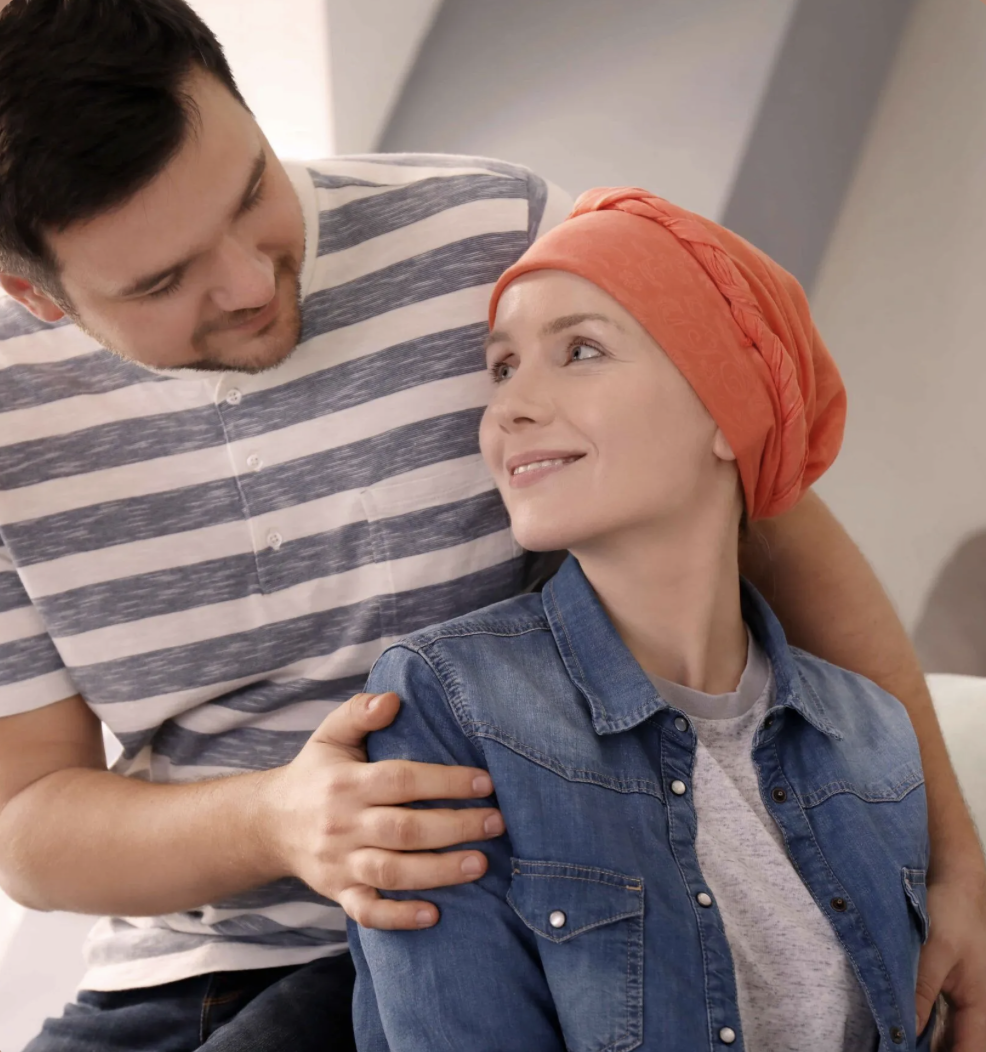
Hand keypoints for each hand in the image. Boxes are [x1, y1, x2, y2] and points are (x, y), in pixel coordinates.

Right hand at [256, 692, 503, 929]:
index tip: (486, 781)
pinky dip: (398, 918)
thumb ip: (359, 712)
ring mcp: (340, 863)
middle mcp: (343, 824)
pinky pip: (367, 912)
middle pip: (403, 830)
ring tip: (481, 864)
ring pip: (392, 873)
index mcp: (346, 783)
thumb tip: (393, 698)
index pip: (400, 780)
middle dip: (454, 827)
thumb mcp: (329, 736)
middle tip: (497, 823)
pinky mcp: (338, 893)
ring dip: (439, 872)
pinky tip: (433, 915)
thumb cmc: (315, 774)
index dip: (444, 781)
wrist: (268, 824)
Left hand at [916, 872, 985, 1049]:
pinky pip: (939, 1020)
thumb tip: (905, 1032)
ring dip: (928, 1044)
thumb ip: (921, 991)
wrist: (954, 884)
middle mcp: (976, 1007)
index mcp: (981, 1005)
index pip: (970, 1050)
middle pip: (960, 1046)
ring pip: (949, 1036)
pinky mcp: (946, 988)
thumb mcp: (936, 951)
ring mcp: (962, 999)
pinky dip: (923, 1029)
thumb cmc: (951, 914)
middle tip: (899, 1051)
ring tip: (898, 1045)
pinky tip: (902, 1031)